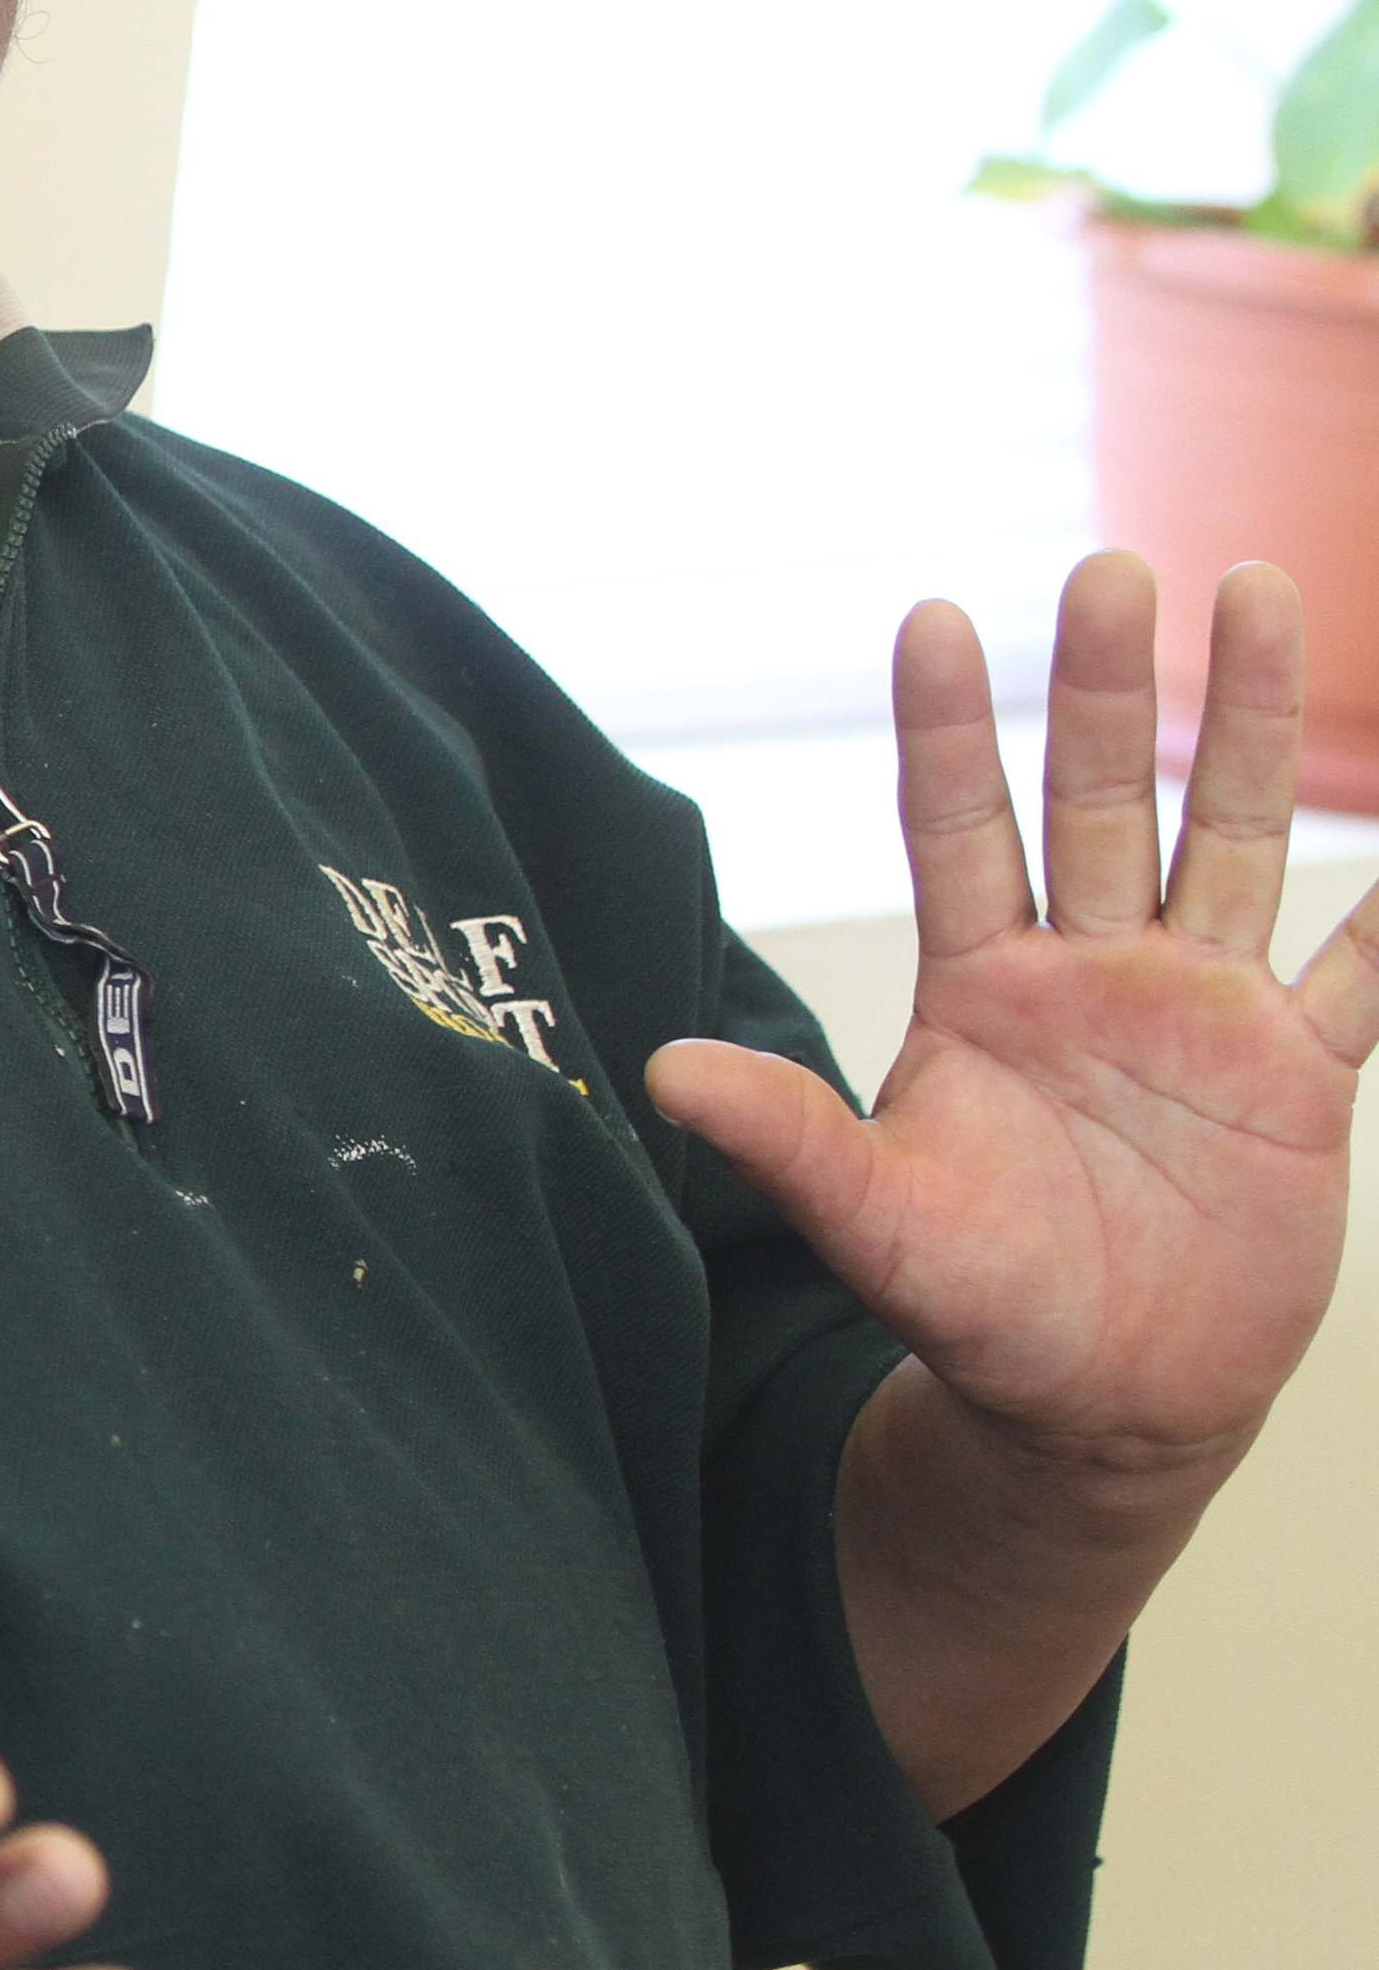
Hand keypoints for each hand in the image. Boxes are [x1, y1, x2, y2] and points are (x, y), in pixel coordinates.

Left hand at [645, 556, 1378, 1487]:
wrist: (1098, 1404)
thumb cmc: (977, 1308)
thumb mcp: (877, 1223)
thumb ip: (788, 1141)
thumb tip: (661, 1075)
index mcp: (983, 991)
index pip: (958, 828)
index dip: (945, 728)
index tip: (930, 615)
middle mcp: (1091, 973)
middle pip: (1100, 800)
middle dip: (1108, 688)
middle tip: (1114, 565)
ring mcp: (1203, 1012)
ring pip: (1232, 839)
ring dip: (1251, 726)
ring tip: (1260, 591)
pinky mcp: (1299, 1075)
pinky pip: (1365, 970)